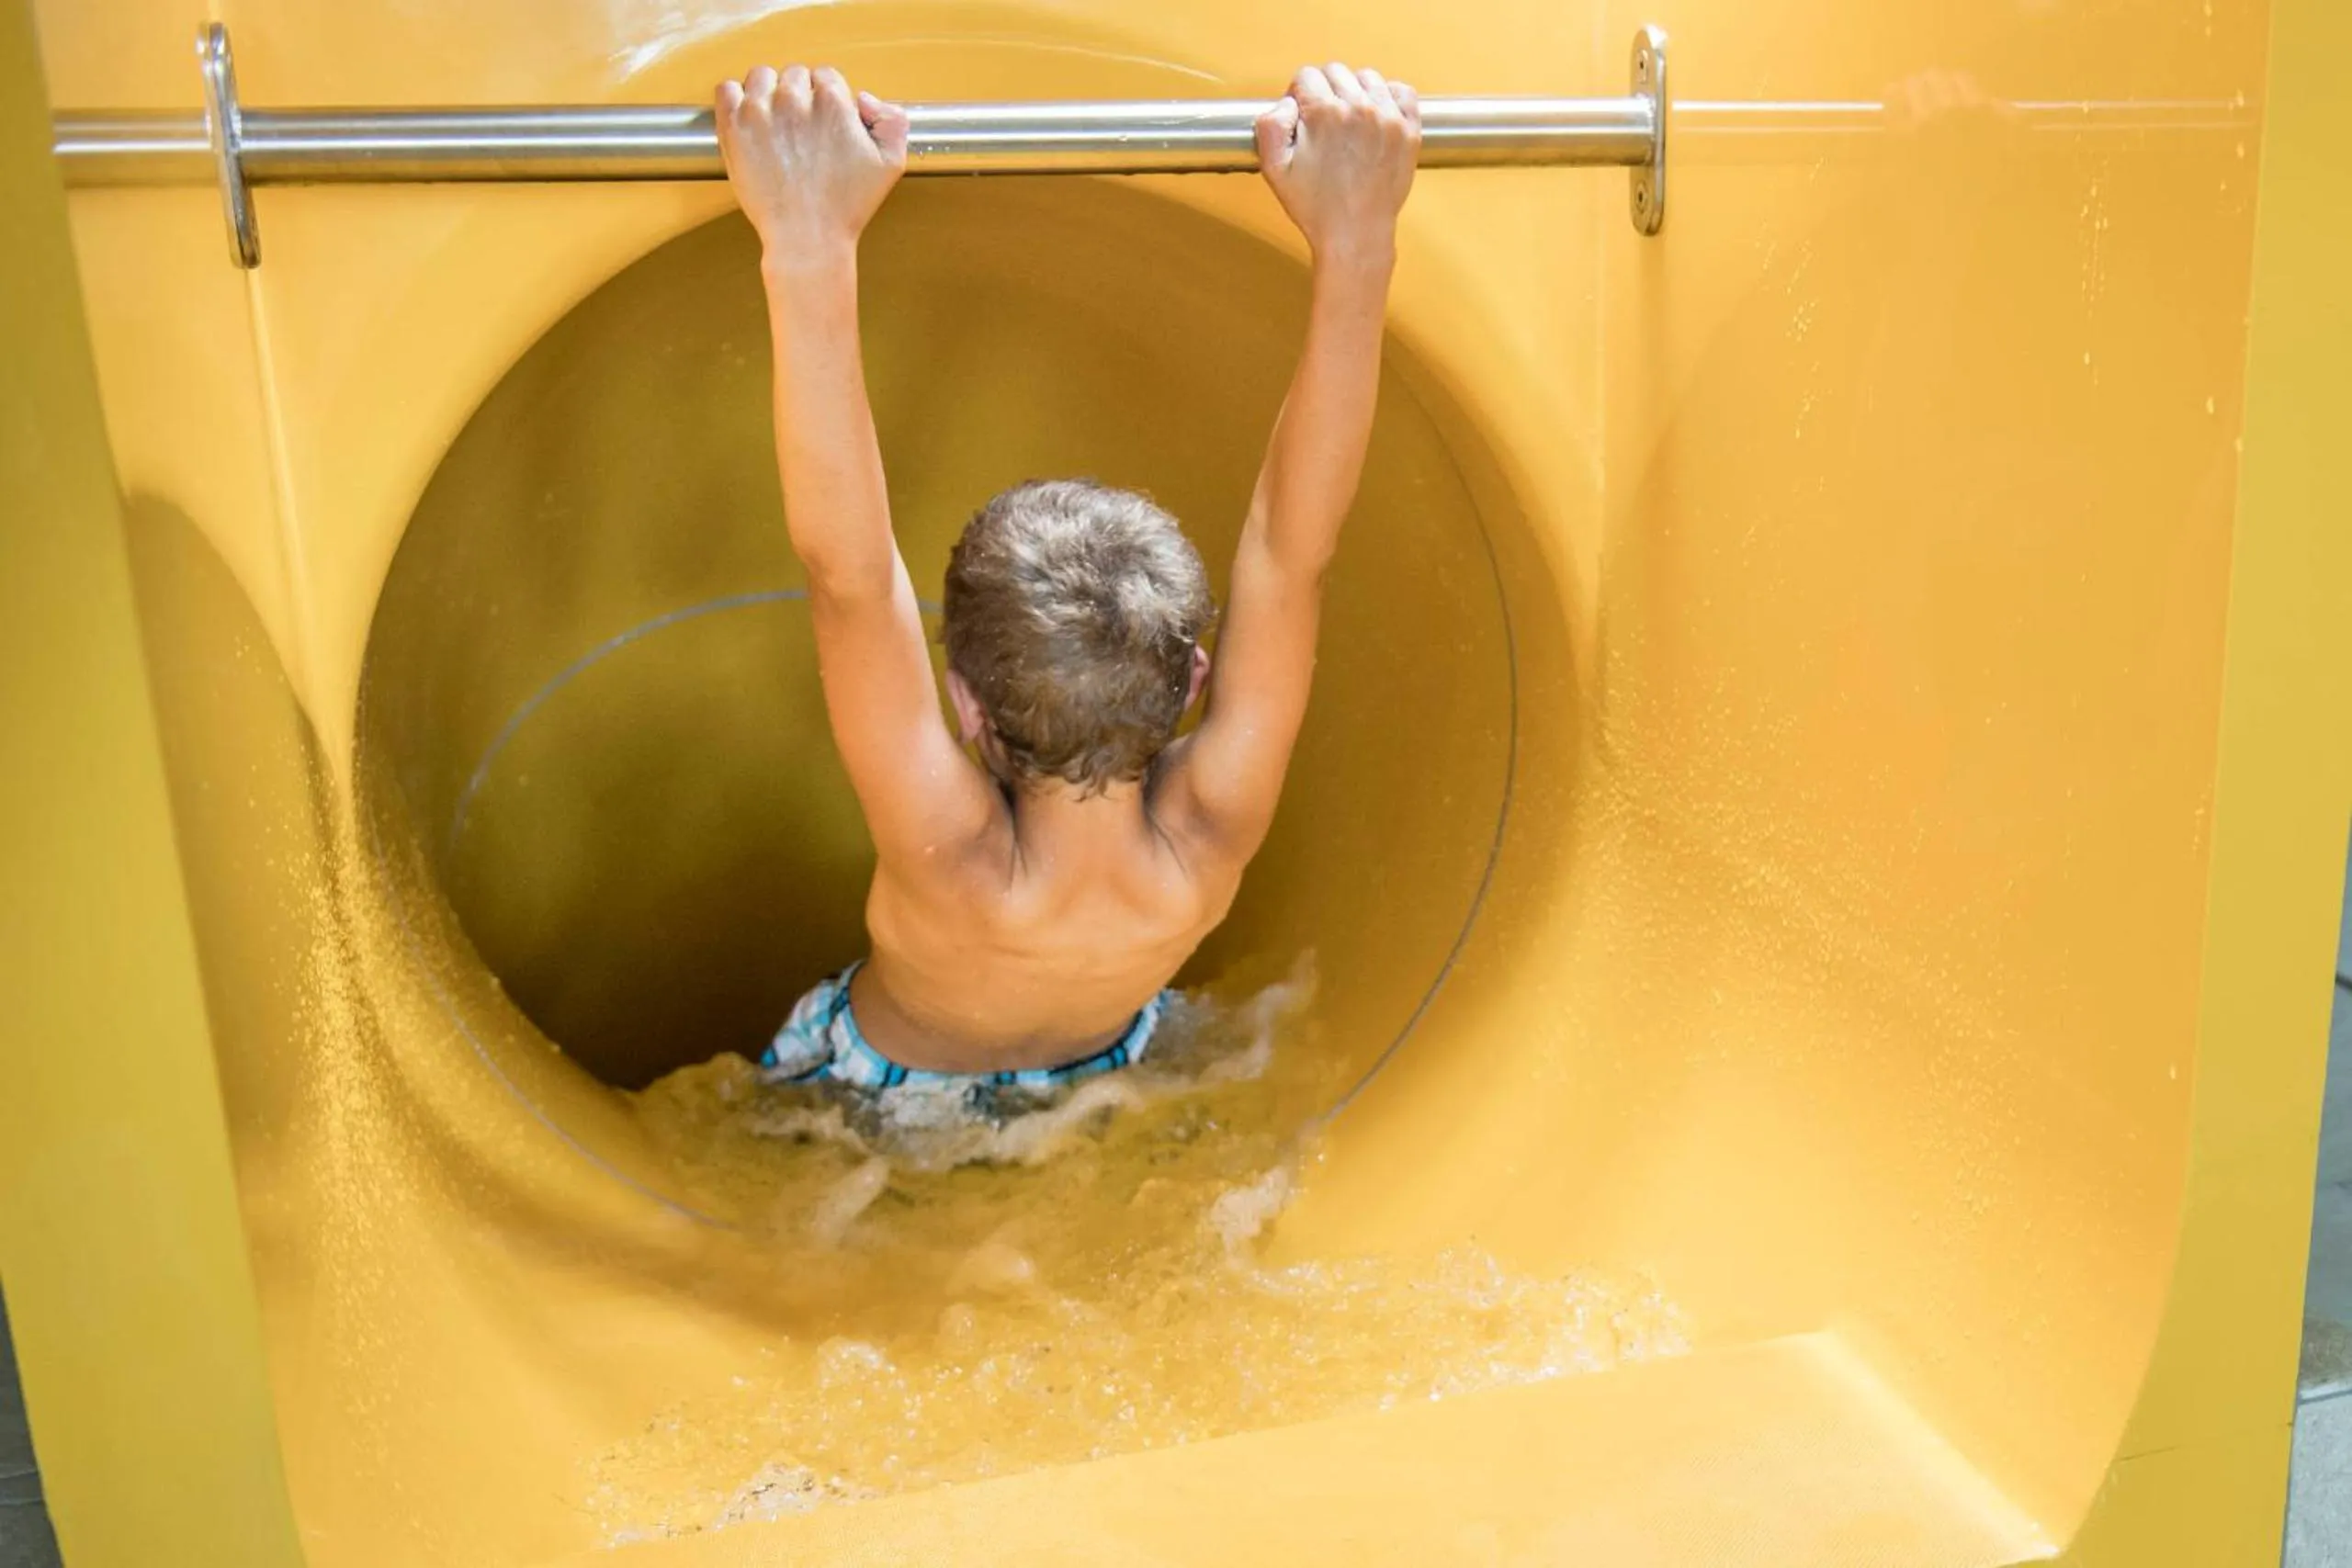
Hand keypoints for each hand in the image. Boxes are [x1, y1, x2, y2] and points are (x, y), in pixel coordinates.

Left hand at [716, 65, 908, 261]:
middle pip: (794, 76)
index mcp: (832, 101)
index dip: (826, 99)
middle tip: (799, 130)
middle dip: (798, 97)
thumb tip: (862, 98)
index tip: (821, 123)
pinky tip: (747, 119)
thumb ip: (892, 121)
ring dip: (767, 93)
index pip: (825, 76)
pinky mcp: (734, 127)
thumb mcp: (891, 163)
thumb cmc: (846, 206)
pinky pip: (726, 89)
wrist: (807, 238)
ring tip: (773, 124)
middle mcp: (794, 99)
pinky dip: (734, 98)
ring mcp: (760, 111)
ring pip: (761, 77)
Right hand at [1255, 64, 1418, 267]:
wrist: (1355, 234)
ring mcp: (1388, 118)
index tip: (1303, 117)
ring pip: (1367, 77)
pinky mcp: (1408, 131)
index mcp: (1325, 113)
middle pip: (1336, 72)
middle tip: (1324, 124)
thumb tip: (1288, 101)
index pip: (1307, 76)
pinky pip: (1401, 91)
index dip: (1299, 95)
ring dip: (1355, 92)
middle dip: (1325, 92)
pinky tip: (1376, 116)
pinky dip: (1389, 96)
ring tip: (1349, 122)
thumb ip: (1270, 124)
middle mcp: (1359, 108)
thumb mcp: (1273, 167)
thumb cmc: (1316, 206)